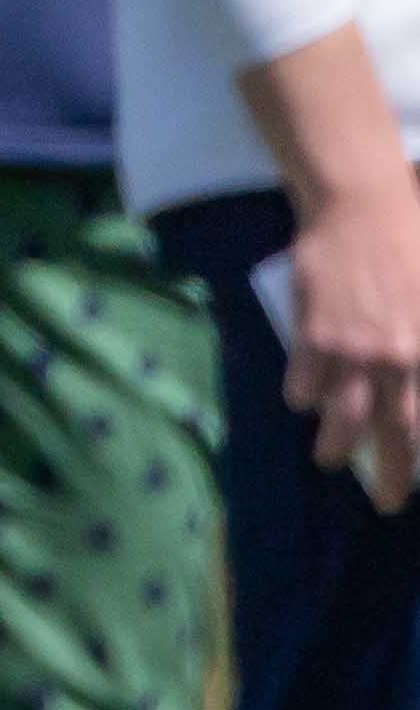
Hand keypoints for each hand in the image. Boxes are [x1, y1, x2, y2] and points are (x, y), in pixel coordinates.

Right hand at [290, 177, 419, 510]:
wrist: (361, 209)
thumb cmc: (413, 245)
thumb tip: (417, 375)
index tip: (418, 480)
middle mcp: (400, 357)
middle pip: (397, 431)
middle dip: (391, 474)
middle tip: (386, 500)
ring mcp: (356, 349)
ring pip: (344, 416)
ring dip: (335, 446)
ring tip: (329, 460)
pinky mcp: (316, 335)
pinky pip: (305, 383)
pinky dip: (302, 397)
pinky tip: (303, 401)